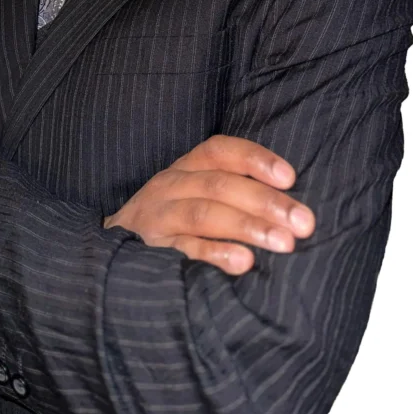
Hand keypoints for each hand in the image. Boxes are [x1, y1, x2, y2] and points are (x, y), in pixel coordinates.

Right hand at [103, 135, 314, 274]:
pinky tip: (244, 262)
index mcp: (185, 168)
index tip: (290, 177)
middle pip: (220, 185)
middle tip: (304, 223)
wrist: (108, 251)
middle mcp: (170, 186)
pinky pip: (183, 249)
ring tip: (284, 243)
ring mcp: (158, 217)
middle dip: (266, 202)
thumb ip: (231, 192)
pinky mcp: (150, 250)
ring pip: (204, 214)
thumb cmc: (171, 221)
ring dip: (247, 225)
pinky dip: (215, 253)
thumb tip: (289, 209)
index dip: (254, 159)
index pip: (219, 151)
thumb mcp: (193, 195)